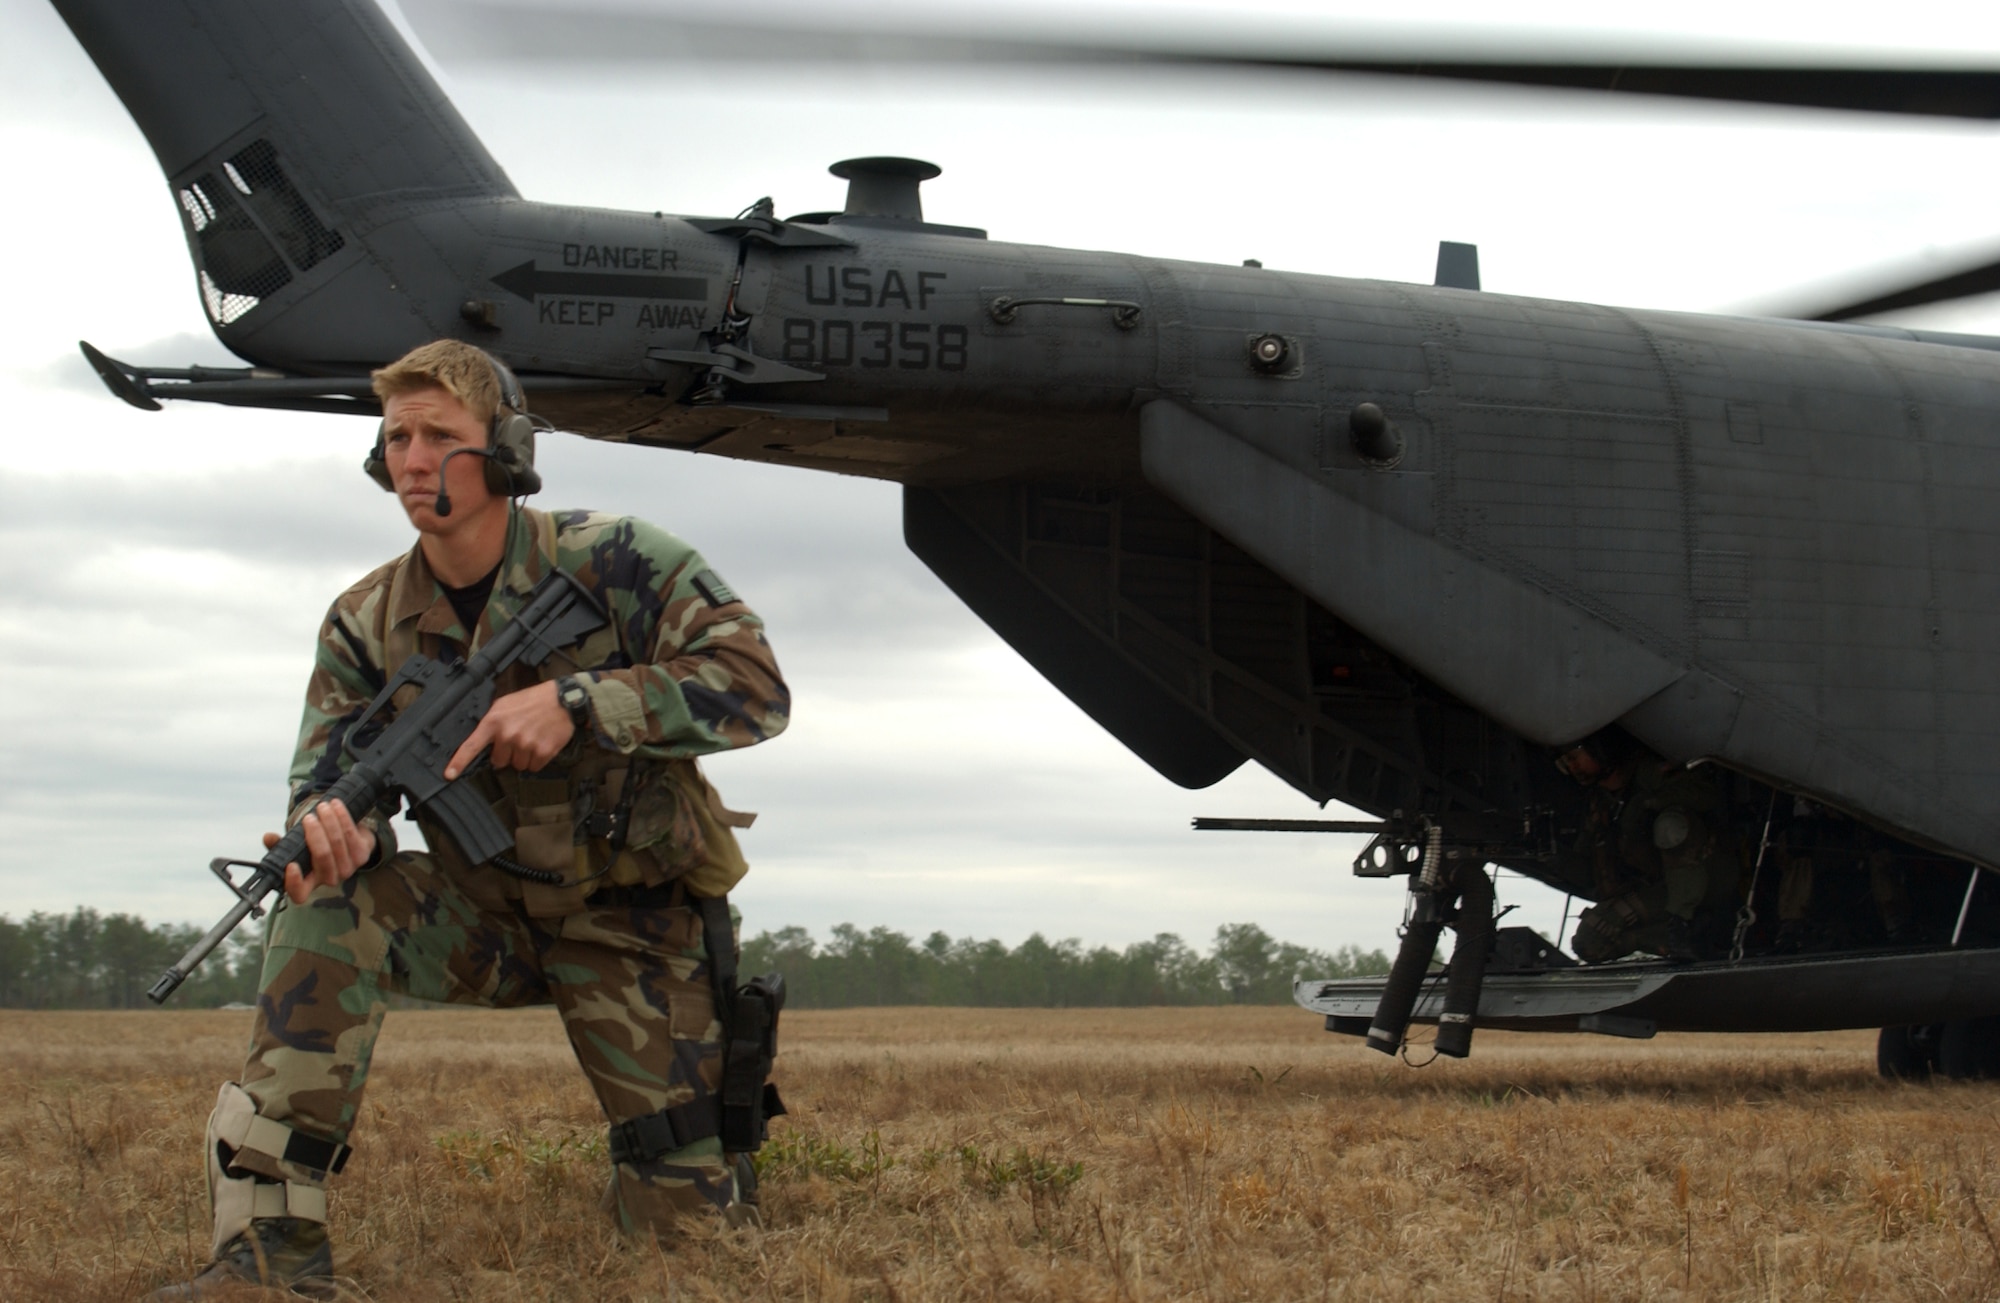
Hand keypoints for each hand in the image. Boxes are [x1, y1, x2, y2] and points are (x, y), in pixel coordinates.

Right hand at [274, 799, 376, 905]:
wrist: (348, 840)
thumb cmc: (316, 847)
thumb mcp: (296, 847)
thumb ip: (281, 844)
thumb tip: (268, 837)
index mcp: (310, 881)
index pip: (300, 893)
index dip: (294, 883)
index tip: (290, 865)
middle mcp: (329, 879)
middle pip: (323, 857)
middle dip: (315, 834)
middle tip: (308, 818)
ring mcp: (348, 868)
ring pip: (338, 842)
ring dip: (329, 821)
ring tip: (322, 806)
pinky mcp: (362, 855)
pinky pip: (351, 833)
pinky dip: (342, 817)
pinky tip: (336, 805)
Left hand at [445, 680, 574, 778]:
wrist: (563, 700)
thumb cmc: (534, 700)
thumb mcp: (505, 703)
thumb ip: (492, 722)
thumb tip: (483, 741)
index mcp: (494, 721)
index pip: (471, 745)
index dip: (458, 762)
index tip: (449, 774)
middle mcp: (508, 734)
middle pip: (499, 761)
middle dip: (507, 753)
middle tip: (519, 737)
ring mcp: (525, 744)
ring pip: (518, 765)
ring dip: (524, 756)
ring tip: (533, 737)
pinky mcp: (542, 752)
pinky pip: (534, 767)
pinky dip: (538, 759)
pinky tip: (542, 743)